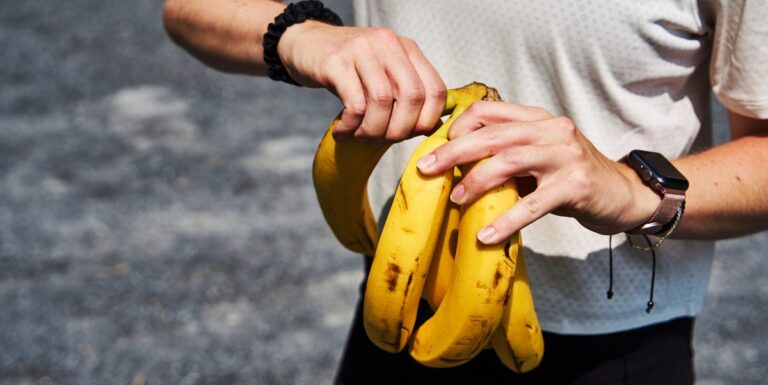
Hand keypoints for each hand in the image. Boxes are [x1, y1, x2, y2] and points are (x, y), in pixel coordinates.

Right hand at [278, 22, 446, 141]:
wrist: (306, 43)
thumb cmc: (350, 68)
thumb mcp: (384, 74)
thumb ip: (407, 94)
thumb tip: (432, 127)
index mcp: (407, 48)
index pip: (435, 90)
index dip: (427, 121)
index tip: (409, 135)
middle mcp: (388, 44)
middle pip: (412, 97)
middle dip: (399, 131)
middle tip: (382, 141)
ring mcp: (362, 50)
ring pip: (382, 102)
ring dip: (373, 131)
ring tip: (360, 137)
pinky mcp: (336, 62)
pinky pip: (354, 105)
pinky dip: (351, 127)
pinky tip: (342, 131)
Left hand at [416, 101, 660, 243]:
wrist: (625, 195)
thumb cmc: (571, 179)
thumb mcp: (538, 158)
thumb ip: (505, 155)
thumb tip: (455, 168)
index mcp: (538, 119)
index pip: (489, 110)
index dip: (459, 127)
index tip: (438, 149)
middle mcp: (552, 130)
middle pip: (493, 134)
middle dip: (454, 151)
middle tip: (426, 170)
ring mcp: (566, 155)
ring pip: (509, 161)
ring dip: (476, 181)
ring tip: (456, 199)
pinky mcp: (576, 185)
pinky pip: (533, 204)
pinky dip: (506, 221)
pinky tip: (485, 236)